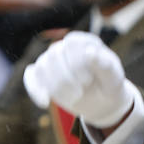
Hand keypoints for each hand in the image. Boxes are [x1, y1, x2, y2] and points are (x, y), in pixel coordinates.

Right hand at [23, 31, 137, 127]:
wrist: (103, 101)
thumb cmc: (109, 85)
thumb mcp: (113, 77)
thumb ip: (104, 64)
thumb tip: (89, 51)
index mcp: (84, 41)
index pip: (70, 44)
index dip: (75, 63)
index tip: (87, 80)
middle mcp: (66, 47)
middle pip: (53, 56)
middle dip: (65, 78)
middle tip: (81, 92)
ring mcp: (53, 60)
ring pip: (41, 67)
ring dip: (55, 87)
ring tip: (74, 97)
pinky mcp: (44, 75)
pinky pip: (30, 76)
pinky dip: (35, 90)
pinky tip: (45, 102)